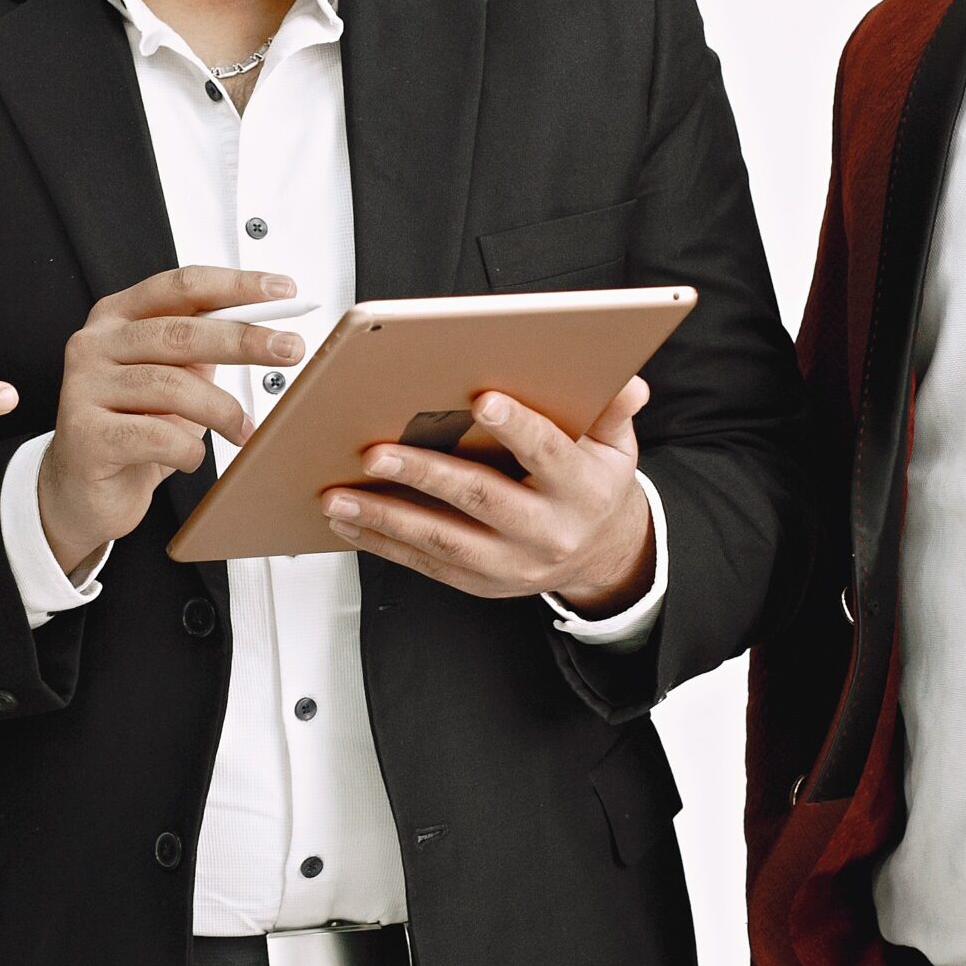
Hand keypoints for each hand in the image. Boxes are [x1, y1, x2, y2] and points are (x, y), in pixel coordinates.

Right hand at [38, 266, 304, 574]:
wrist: (84, 491)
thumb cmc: (134, 429)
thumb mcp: (174, 380)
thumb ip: (204, 350)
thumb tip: (268, 331)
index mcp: (117, 317)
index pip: (181, 288)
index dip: (235, 286)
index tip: (282, 292)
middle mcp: (95, 344)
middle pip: (180, 331)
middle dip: (244, 339)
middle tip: (289, 349)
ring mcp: (83, 387)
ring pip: (171, 386)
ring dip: (221, 410)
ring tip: (243, 431)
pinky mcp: (85, 435)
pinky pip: (156, 436)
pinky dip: (188, 450)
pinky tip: (191, 457)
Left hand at [320, 380, 654, 609]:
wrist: (601, 555)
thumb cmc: (594, 486)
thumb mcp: (616, 447)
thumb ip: (612, 412)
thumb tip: (627, 381)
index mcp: (581, 490)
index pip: (549, 454)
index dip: (517, 428)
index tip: (482, 400)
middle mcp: (546, 532)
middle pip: (481, 500)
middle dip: (424, 474)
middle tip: (374, 452)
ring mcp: (511, 565)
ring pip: (442, 540)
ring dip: (385, 516)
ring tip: (338, 495)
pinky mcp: (481, 584)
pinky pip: (426, 564)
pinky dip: (383, 543)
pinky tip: (348, 522)